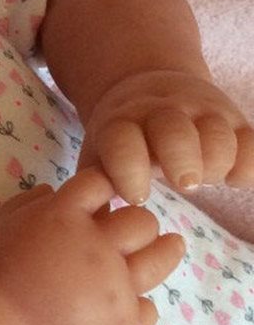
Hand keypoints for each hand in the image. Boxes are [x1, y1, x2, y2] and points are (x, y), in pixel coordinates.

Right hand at [0, 169, 184, 324]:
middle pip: (143, 221)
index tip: (112, 192)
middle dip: (141, 222)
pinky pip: (149, 308)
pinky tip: (131, 301)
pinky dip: (140, 305)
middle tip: (137, 230)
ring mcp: (114, 283)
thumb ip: (36, 200)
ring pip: (159, 260)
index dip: (109, 184)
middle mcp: (97, 244)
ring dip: (166, 251)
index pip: (103, 182)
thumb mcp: (9, 218)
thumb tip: (56, 190)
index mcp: (66, 214)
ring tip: (171, 246)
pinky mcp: (123, 319)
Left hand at [78, 69, 253, 203]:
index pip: (122, 140)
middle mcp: (161, 113)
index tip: (136, 197)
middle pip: (174, 129)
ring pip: (217, 132)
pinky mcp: (233, 120)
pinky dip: (250, 162)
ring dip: (216, 161)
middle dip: (181, 158)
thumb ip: (91, 191)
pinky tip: (236, 179)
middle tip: (184, 184)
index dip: (129, 168)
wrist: (145, 91)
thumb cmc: (120, 142)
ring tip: (207, 180)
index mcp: (120, 124)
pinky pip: (252, 140)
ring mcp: (199, 113)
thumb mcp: (97, 156)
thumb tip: (88, 233)